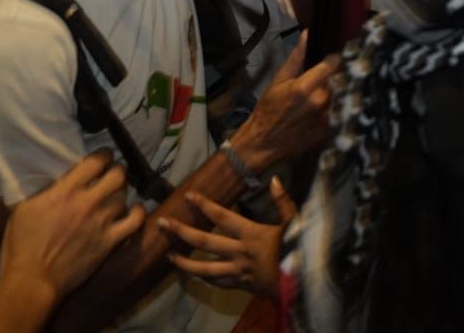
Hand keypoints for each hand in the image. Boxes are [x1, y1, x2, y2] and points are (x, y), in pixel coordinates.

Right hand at [0, 152, 144, 304]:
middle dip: (117, 170)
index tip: (104, 156)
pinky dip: (137, 212)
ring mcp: (102, 222)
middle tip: (113, 173)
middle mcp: (88, 202)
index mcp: (66, 191)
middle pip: (118, 175)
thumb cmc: (21, 246)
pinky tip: (134, 210)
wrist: (32, 280)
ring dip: (122, 192)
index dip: (104, 155)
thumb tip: (59, 180)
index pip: (96, 161)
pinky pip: (135, 221)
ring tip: (117, 193)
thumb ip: (46, 191)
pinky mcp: (110, 242)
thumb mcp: (24, 209)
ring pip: (124, 196)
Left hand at [158, 179, 296, 298]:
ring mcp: (236, 271)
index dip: (205, 206)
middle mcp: (238, 252)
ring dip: (184, 262)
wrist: (300, 283)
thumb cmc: (298, 249)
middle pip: (204, 241)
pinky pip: (217, 282)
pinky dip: (204, 278)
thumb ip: (284, 201)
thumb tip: (274, 180)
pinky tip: (194, 274)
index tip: (189, 196)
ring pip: (204, 268)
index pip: (222, 217)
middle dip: (182, 232)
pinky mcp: (239, 284)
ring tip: (169, 257)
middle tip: (163, 224)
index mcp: (251, 234)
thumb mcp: (295, 221)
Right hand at [225, 31, 338, 174]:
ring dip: (335, 92)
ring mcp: (327, 117)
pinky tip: (320, 110)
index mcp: (307, 87)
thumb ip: (297, 57)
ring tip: (321, 95)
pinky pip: (337, 112)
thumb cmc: (269, 108)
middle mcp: (321, 101)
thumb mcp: (279, 80)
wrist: (263, 141)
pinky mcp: (329, 129)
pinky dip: (333, 108)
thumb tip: (308, 33)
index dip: (333, 59)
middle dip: (333, 77)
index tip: (329, 60)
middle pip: (339, 80)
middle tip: (323, 79)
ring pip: (340, 95)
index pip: (334, 64)